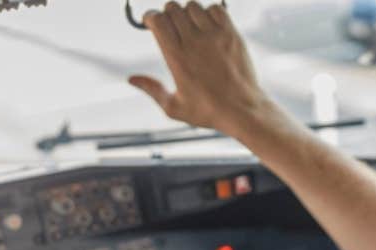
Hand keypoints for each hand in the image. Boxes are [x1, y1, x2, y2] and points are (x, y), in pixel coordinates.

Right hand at [129, 1, 268, 138]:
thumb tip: (131, 79)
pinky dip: (210, 13)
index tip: (153, 24)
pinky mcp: (231, 34)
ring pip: (193, 5)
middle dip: (168, 15)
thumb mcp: (176, 108)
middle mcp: (194, 42)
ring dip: (189, 13)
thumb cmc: (209, 112)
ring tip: (193, 29)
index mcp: (177, 57)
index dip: (151, 18)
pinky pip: (216, 8)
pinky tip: (210, 29)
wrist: (244, 111)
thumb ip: (153, 91)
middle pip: (172, 7)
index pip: (157, 19)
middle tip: (174, 29)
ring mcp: (214, 36)